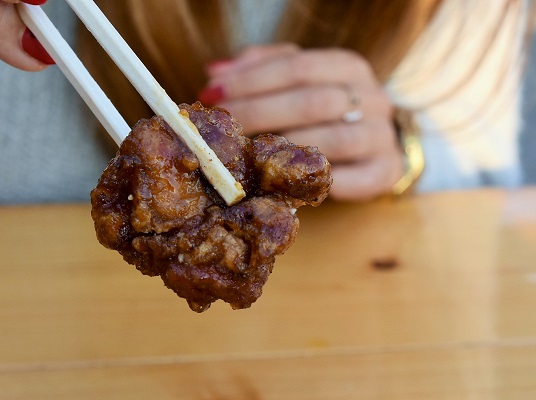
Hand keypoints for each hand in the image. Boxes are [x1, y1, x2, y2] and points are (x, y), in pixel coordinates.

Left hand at [199, 44, 403, 201]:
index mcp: (348, 67)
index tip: (213, 95)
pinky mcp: (386, 171)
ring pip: (334, 140)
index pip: (296, 67)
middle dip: (260, 114)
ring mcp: (382, 136)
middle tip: (223, 129)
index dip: (251, 81)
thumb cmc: (326, 110)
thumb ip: (261, 69)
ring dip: (285, 150)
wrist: (379, 142)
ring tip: (248, 157)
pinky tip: (287, 184)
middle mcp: (372, 98)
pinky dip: (318, 182)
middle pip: (312, 102)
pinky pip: (352, 180)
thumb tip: (215, 72)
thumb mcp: (299, 80)